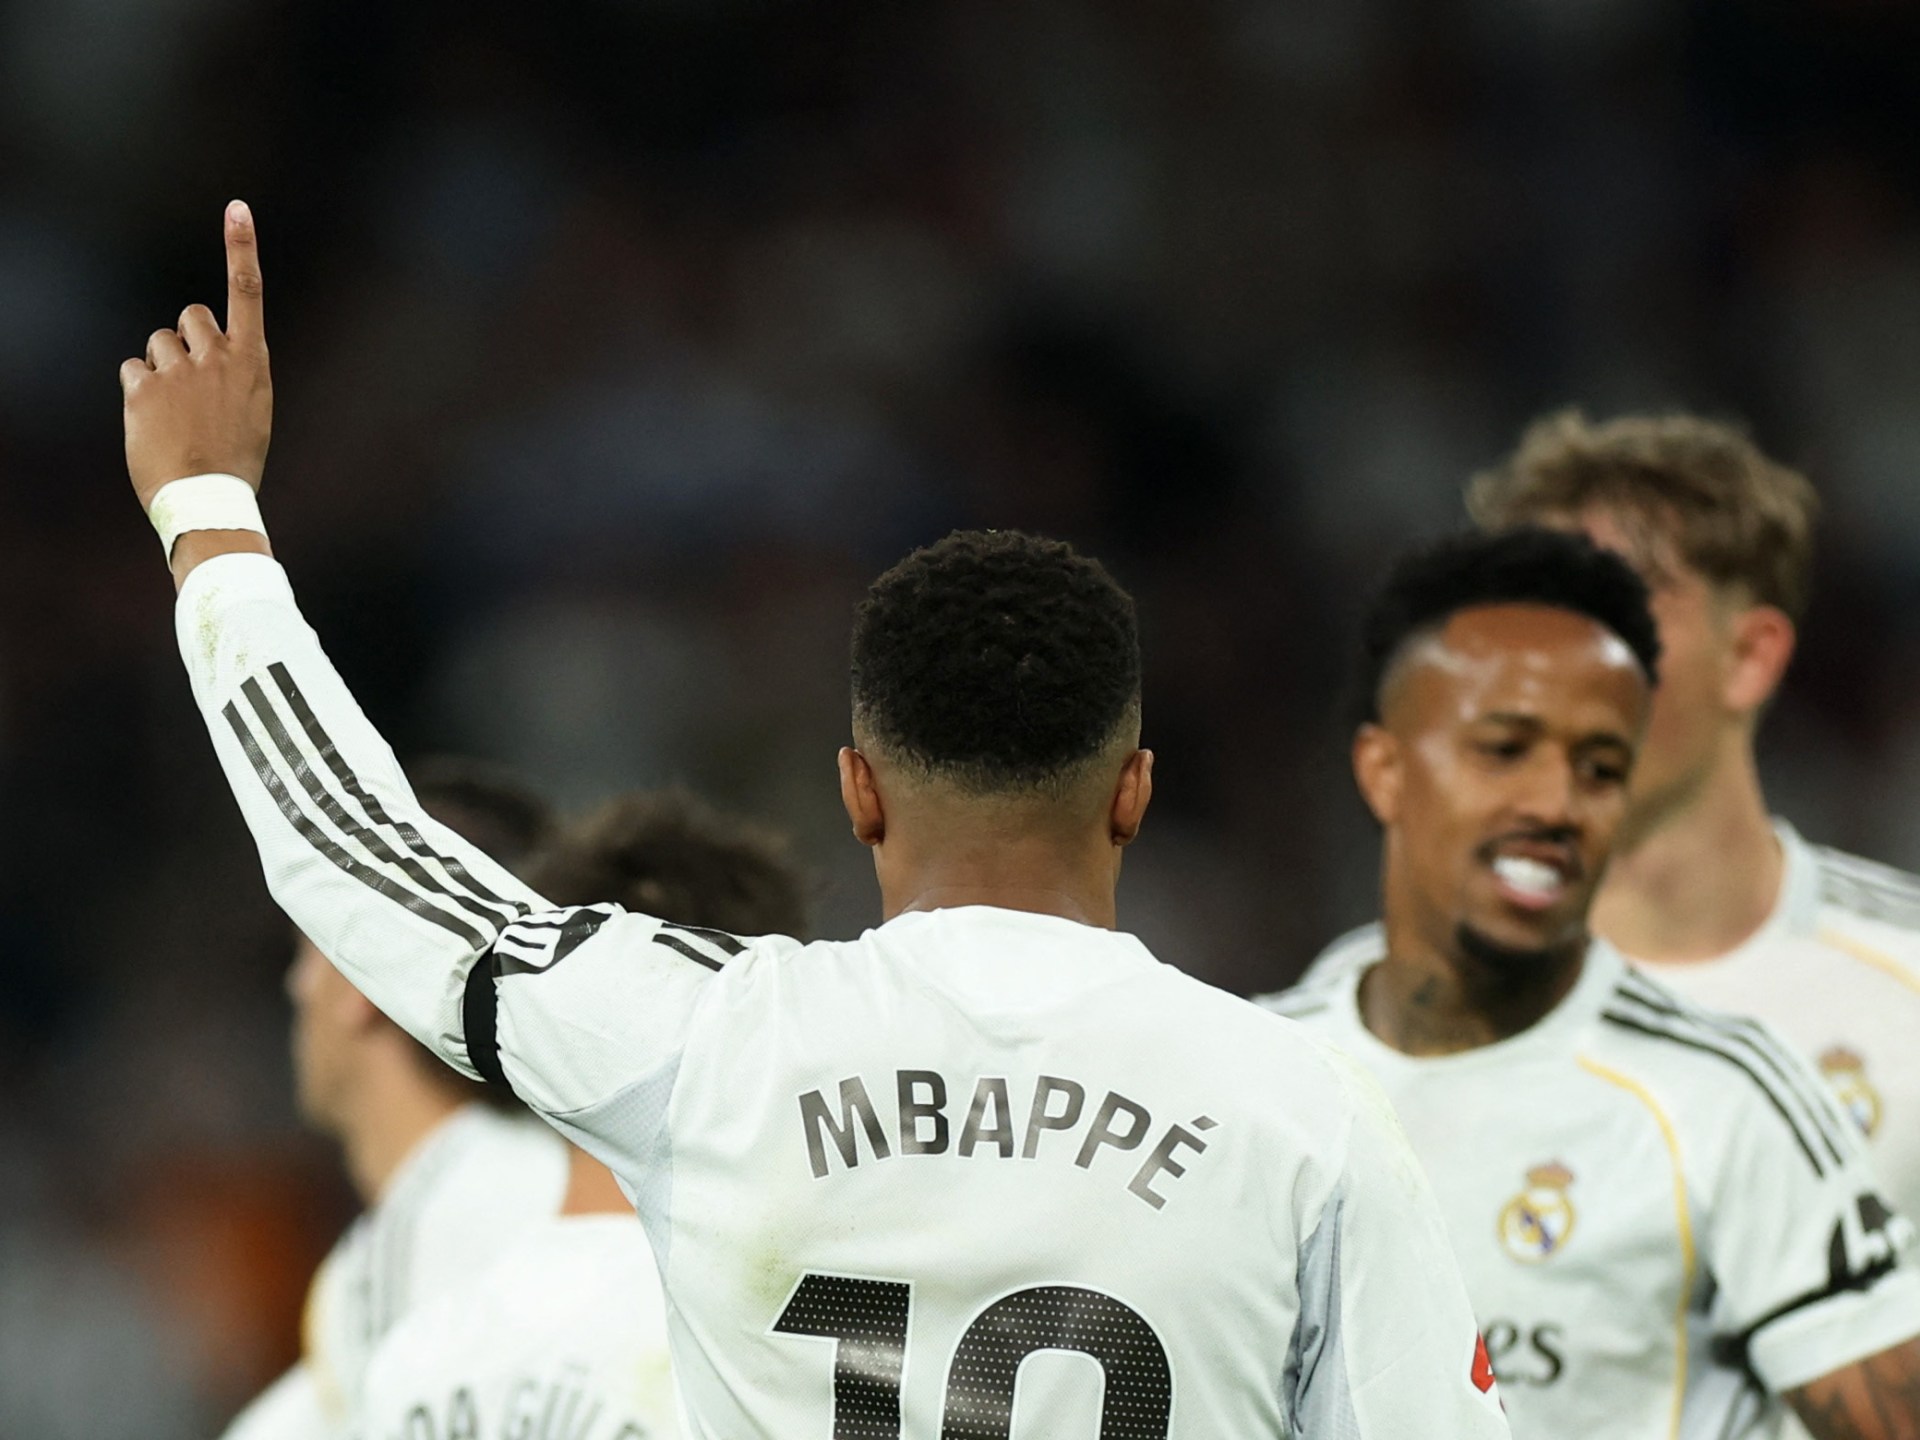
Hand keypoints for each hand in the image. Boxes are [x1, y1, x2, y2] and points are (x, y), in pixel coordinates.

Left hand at [120, 200, 272, 510]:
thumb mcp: (251, 413)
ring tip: (173, 411)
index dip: (241, 246)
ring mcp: (180, 371)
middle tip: (189, 379)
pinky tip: (154, 422)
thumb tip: (205, 354)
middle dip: (185, 338)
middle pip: (191, 315)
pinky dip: (139, 392)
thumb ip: (233, 374)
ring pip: (158, 342)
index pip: (247, 292)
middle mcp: (219, 359)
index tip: (237, 209)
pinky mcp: (145, 388)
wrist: (208, 500)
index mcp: (253, 364)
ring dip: (160, 368)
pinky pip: (133, 371)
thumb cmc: (234, 462)